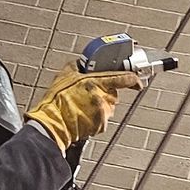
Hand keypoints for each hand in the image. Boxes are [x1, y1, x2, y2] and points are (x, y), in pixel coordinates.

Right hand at [26, 69, 141, 152]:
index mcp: (97, 82)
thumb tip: (80, 64)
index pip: (124, 78)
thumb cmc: (57, 102)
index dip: (133, 79)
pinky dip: (95, 117)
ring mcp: (103, 112)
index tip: (136, 80)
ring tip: (82, 106)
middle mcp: (103, 97)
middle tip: (89, 94)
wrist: (53, 124)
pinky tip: (83, 115)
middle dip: (104, 92)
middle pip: (113, 93)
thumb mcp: (64, 76)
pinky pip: (103, 118)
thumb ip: (76, 67)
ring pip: (108, 106)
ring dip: (99, 105)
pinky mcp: (101, 125)